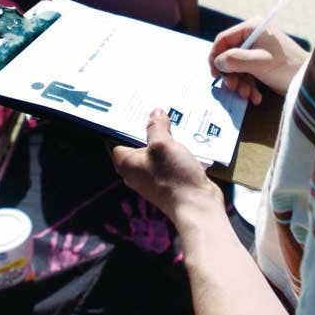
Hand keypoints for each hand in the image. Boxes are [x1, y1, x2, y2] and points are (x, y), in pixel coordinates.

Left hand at [110, 108, 221, 224]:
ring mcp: (153, 176)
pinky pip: (168, 158)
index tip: (134, 109)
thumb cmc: (173, 177)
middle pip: (138, 143)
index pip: (117, 139)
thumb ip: (156, 126)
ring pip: (155, 150)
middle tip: (156, 110)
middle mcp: (136, 171)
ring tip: (172, 119)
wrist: (196, 205)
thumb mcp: (163, 144)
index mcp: (126, 163)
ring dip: (164, 137)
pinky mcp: (169, 179)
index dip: (125, 124)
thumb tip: (155, 113)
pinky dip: (175, 148)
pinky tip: (185, 137)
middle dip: (147, 128)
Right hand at [209, 17, 308, 100]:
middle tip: (233, 88)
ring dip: (240, 83)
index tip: (214, 74)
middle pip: (229, 55)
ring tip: (248, 95)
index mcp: (252, 28)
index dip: (216, 56)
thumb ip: (234, 60)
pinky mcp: (262, 63)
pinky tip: (255, 97)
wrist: (307, 81)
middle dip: (231, 75)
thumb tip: (217, 62)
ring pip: (237, 68)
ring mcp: (258, 50)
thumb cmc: (285, 66)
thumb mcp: (257, 62)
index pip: (224, 39)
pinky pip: (247, 74)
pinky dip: (249, 86)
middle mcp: (253, 36)